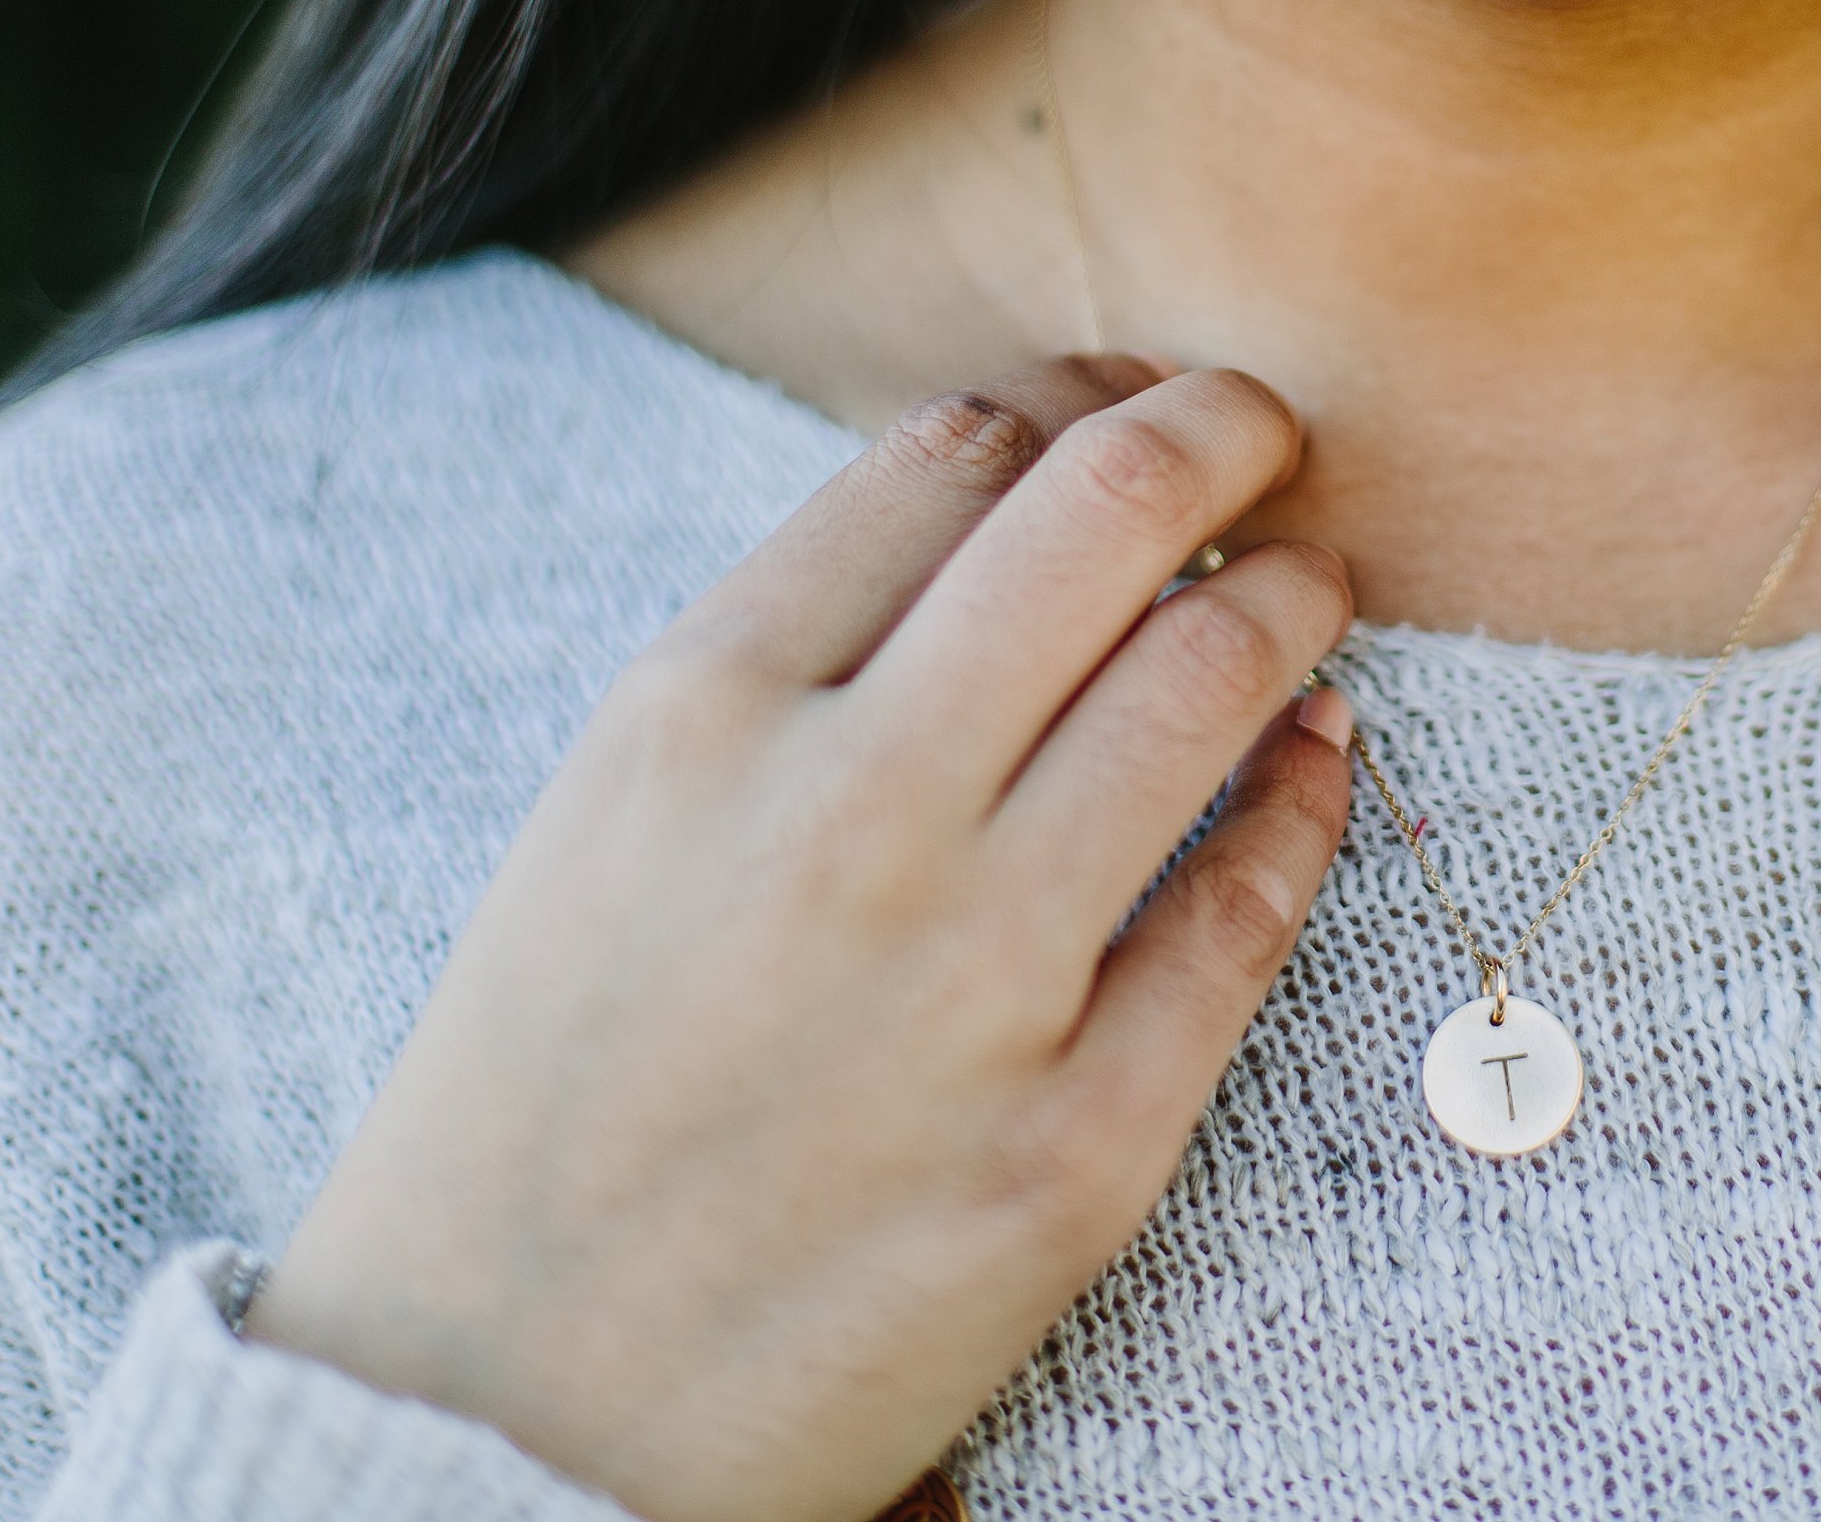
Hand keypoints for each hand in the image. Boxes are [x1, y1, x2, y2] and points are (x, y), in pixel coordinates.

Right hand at [245, 358, 1356, 1521]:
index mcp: (698, 712)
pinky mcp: (1077, 1145)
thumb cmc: (551, 1094)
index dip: (1072, 400)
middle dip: (1219, 431)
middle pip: (1108, 518)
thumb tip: (1001, 485)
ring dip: (1290, 598)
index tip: (1128, 402)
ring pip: (1212, 684)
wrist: (501, 1420)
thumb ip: (789, 656)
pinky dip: (1309, 797)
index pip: (952, 455)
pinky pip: (1252, 911)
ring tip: (1310, 581)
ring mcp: (975, 981)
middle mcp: (844, 812)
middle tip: (1263, 422)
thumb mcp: (611, 820)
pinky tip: (1319, 755)